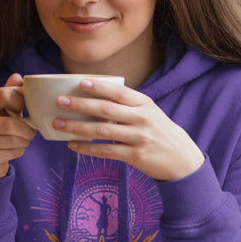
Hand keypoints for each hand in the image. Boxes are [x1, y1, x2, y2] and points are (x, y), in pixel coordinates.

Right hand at [0, 74, 35, 180]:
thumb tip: (18, 77)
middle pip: (10, 123)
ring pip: (12, 139)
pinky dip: (18, 151)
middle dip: (27, 130)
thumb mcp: (0, 111)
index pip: (3, 95)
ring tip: (23, 140)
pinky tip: (13, 150)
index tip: (24, 109)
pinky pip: (9, 152)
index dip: (20, 101)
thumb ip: (8, 94)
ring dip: (24, 141)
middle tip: (31, 132)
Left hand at [54, 78, 204, 181]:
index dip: (99, 87)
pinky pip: (106, 151)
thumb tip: (96, 95)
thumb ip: (128, 104)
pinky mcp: (135, 156)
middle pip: (107, 110)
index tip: (81, 82)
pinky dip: (87, 148)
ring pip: (102, 131)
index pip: (119, 92)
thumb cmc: (160, 132)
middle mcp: (142, 119)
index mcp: (144, 104)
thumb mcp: (150, 112)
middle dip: (81, 104)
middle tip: (61, 101)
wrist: (182, 159)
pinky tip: (73, 144)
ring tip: (59, 123)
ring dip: (78, 127)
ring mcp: (138, 138)